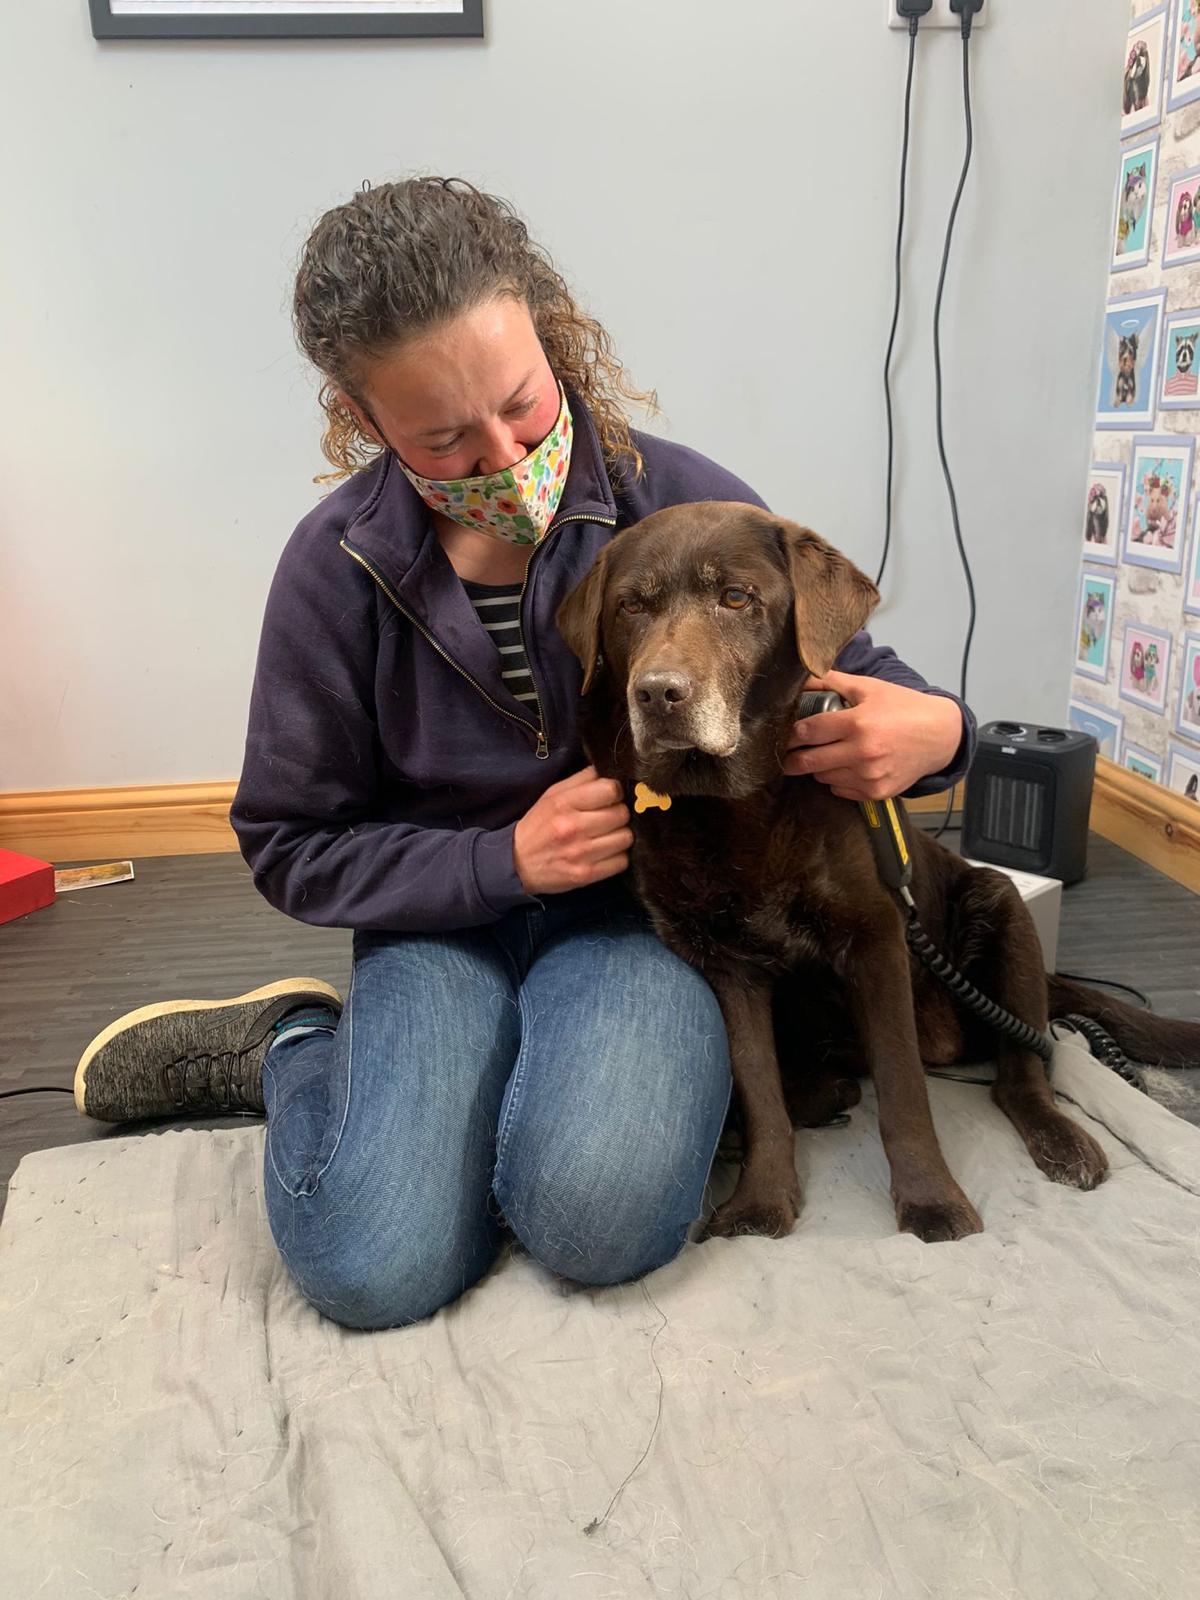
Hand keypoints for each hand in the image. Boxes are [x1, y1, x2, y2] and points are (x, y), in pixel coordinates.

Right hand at [513, 765, 632, 893]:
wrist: (517, 864)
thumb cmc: (539, 825)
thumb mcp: (552, 795)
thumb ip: (581, 780)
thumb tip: (608, 770)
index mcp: (564, 803)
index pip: (611, 790)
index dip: (614, 792)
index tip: (609, 797)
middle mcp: (574, 827)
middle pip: (622, 814)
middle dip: (618, 814)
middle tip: (607, 818)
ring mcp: (581, 853)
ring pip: (626, 838)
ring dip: (620, 836)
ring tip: (606, 836)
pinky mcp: (587, 874)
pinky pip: (622, 862)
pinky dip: (617, 857)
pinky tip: (604, 853)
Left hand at [782, 670, 963, 801]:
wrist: (940, 736)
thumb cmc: (903, 708)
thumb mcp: (869, 688)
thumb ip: (832, 681)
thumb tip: (801, 676)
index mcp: (858, 723)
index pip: (807, 732)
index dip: (791, 733)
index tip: (786, 733)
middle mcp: (862, 753)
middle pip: (808, 762)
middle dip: (792, 758)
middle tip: (787, 753)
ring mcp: (869, 776)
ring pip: (822, 778)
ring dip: (818, 767)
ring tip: (826, 753)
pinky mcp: (876, 793)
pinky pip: (840, 790)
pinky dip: (837, 780)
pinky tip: (845, 766)